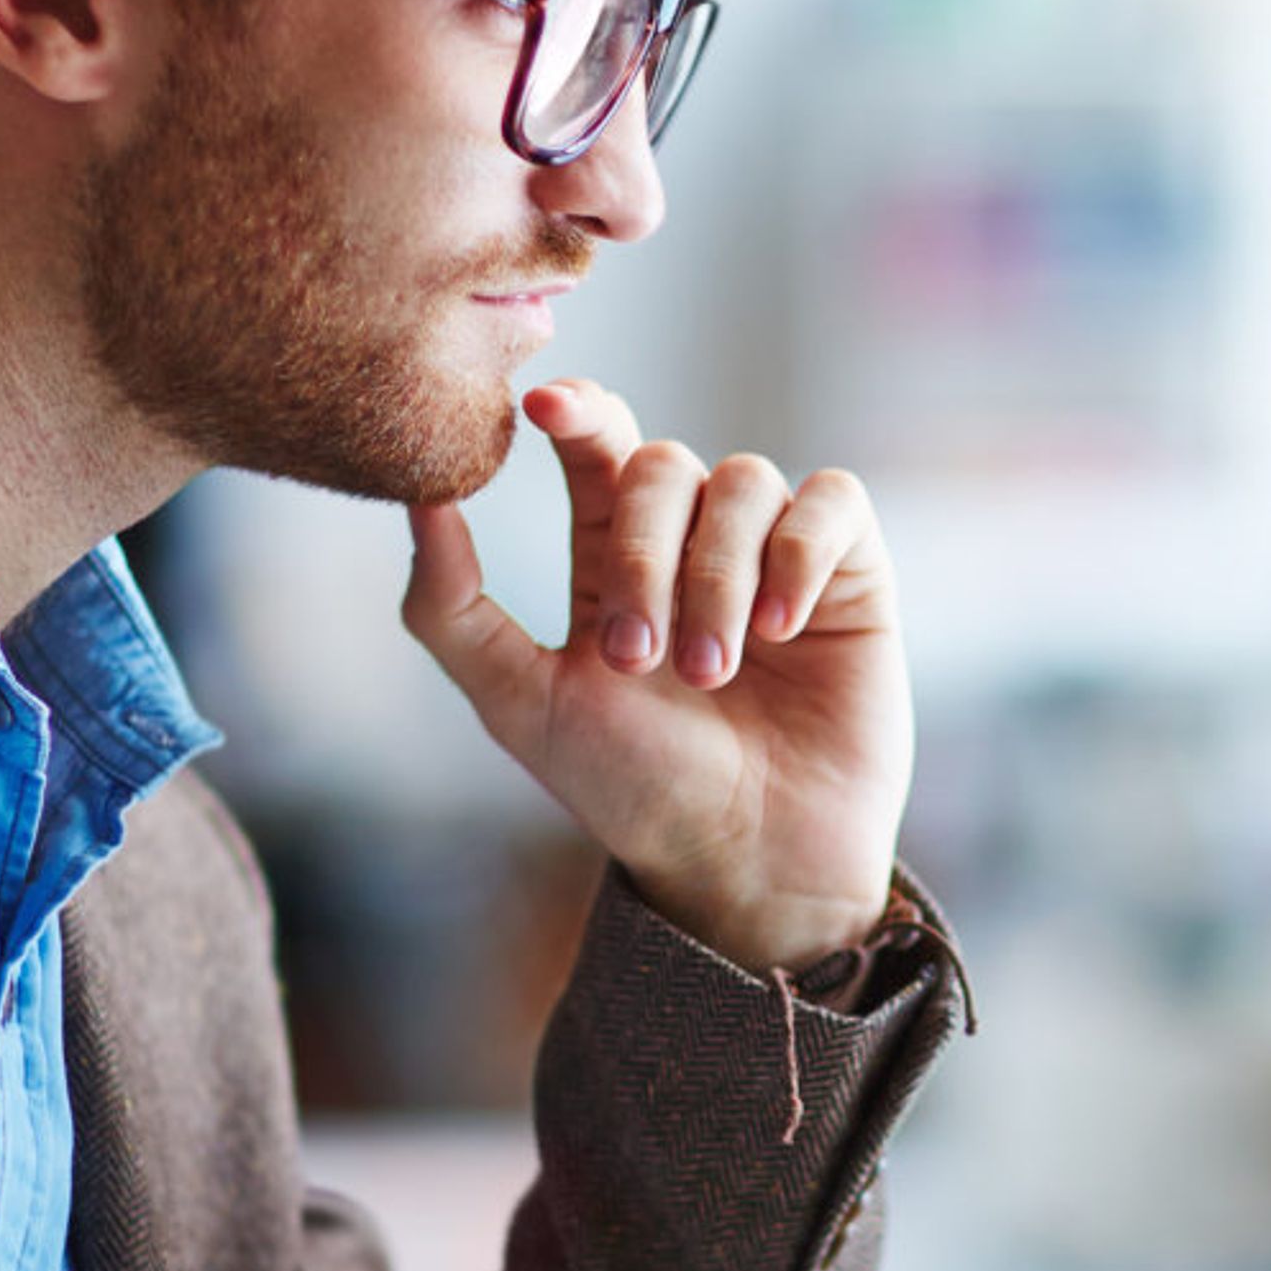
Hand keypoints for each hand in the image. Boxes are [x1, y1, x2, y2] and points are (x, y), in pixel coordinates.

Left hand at [404, 383, 913, 974]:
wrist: (748, 861)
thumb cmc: (634, 791)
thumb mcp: (520, 705)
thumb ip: (451, 608)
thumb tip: (420, 498)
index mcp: (613, 557)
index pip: (596, 443)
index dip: (575, 410)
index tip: (542, 411)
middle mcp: (694, 541)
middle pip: (661, 465)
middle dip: (646, 557)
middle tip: (640, 661)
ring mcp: (773, 552)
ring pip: (744, 482)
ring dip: (717, 579)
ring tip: (714, 674)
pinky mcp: (850, 573)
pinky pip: (831, 502)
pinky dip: (800, 554)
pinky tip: (783, 631)